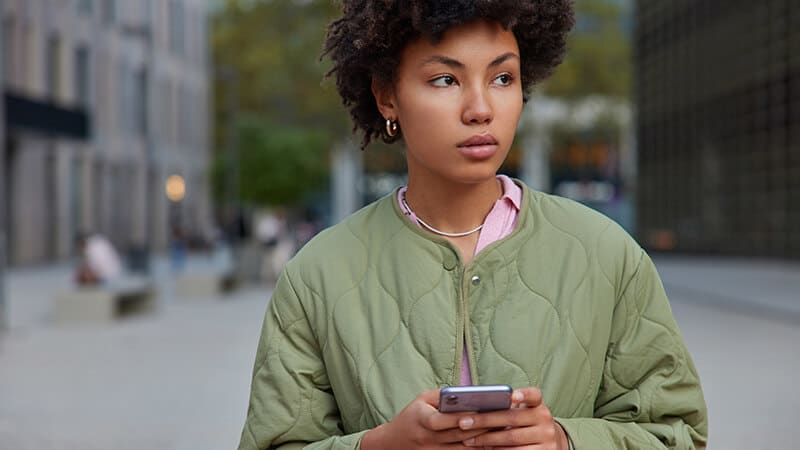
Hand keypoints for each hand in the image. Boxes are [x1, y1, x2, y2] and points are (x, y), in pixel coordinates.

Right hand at [361, 389, 491, 449]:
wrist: (392, 444)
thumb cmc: (411, 416)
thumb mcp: (422, 400)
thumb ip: (444, 396)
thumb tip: (469, 393)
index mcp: (423, 420)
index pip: (446, 420)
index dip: (465, 416)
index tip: (486, 409)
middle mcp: (429, 439)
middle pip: (460, 435)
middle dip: (483, 427)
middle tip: (504, 420)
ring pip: (464, 449)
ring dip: (484, 442)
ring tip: (503, 433)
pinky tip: (491, 445)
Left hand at [456, 387, 568, 448]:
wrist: (549, 443)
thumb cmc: (525, 424)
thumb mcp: (522, 413)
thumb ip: (506, 408)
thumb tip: (476, 406)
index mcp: (538, 405)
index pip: (534, 395)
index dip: (523, 394)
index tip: (511, 396)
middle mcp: (545, 419)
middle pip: (512, 418)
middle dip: (485, 420)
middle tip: (463, 422)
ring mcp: (547, 438)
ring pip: (512, 438)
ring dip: (487, 440)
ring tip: (468, 439)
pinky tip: (484, 449)